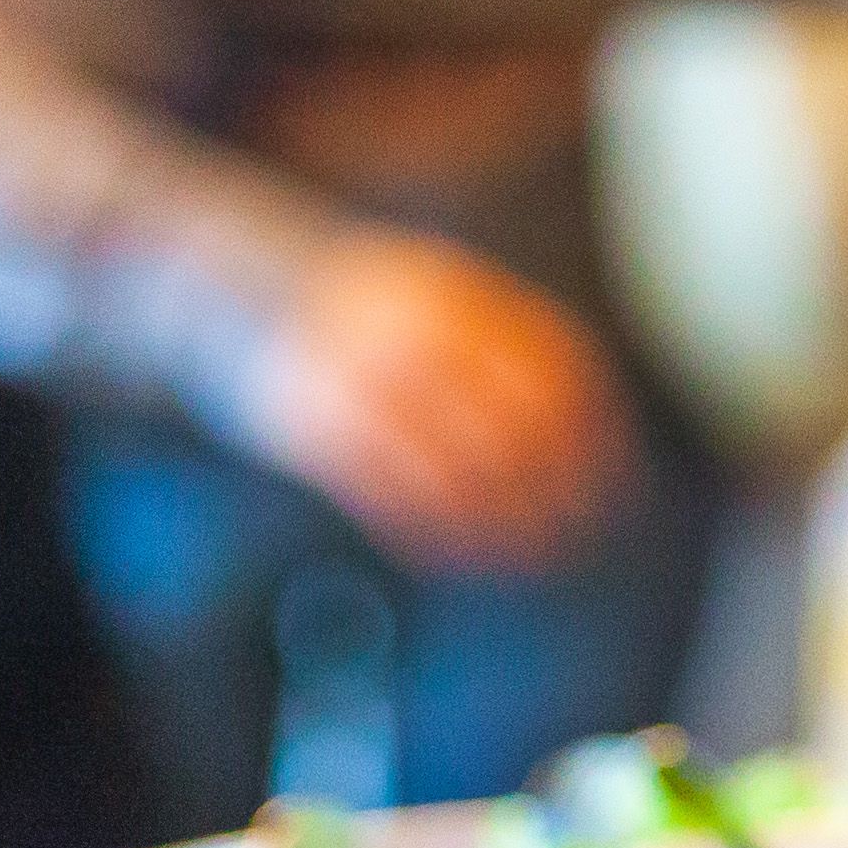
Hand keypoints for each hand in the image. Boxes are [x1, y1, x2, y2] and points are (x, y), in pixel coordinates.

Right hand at [244, 233, 624, 572]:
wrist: (236, 291)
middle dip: (551, 495)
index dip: (592, 438)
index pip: (549, 375)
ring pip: (451, 477)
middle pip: (508, 433)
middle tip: (573, 532)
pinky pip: (390, 500)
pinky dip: (433, 537)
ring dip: (497, 529)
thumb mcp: (441, 294)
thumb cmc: (367, 309)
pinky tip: (459, 555)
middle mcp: (411, 339)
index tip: (611, 482)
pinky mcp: (313, 433)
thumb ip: (507, 342)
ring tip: (523, 556)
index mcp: (456, 298)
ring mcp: (359, 385)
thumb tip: (595, 425)